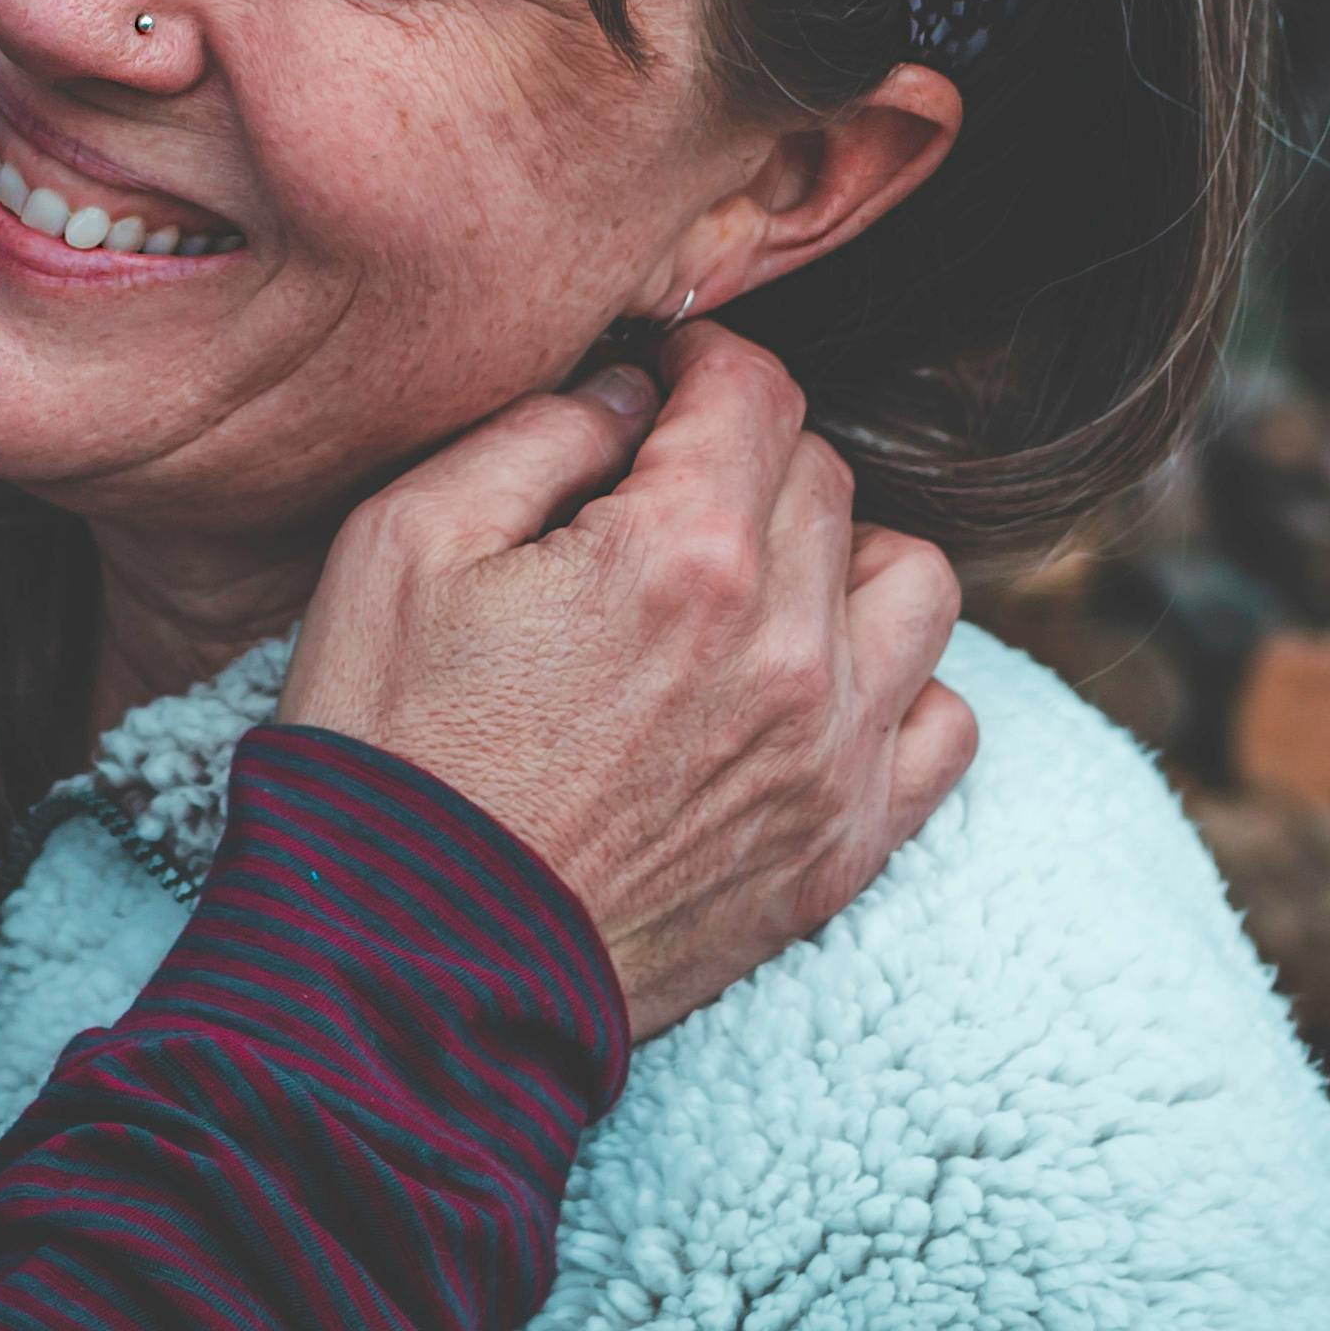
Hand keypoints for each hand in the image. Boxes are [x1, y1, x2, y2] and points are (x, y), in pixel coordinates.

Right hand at [279, 321, 973, 1036]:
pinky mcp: (842, 849)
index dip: (700, 365)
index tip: (658, 382)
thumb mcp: (400, 544)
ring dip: (841, 559)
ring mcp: (832, 756)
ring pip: (915, 586)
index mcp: (684, 553)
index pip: (756, 392)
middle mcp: (790, 646)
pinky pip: (944, 725)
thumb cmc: (385, 746)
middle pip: (826, 479)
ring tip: (750, 584)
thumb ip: (531, 436)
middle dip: (746, 458)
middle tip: (656, 494)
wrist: (404, 965)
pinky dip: (892, 686)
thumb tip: (627, 397)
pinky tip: (803, 688)